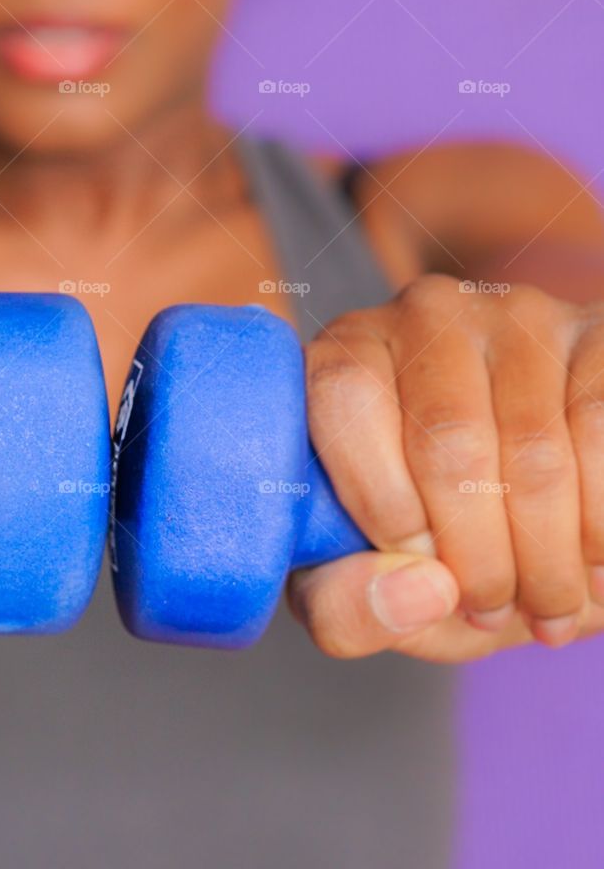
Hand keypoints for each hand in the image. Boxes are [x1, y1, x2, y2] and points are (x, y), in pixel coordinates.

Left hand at [288, 273, 603, 661]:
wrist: (542, 508)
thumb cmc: (435, 542)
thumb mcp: (368, 586)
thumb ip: (347, 606)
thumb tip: (418, 592)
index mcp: (347, 352)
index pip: (345, 397)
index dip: (381, 500)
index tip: (421, 570)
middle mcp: (426, 312)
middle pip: (449, 440)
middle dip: (477, 558)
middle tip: (491, 611)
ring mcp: (516, 315)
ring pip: (535, 452)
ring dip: (547, 558)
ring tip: (546, 605)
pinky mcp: (594, 332)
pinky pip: (600, 434)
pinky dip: (600, 525)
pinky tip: (591, 562)